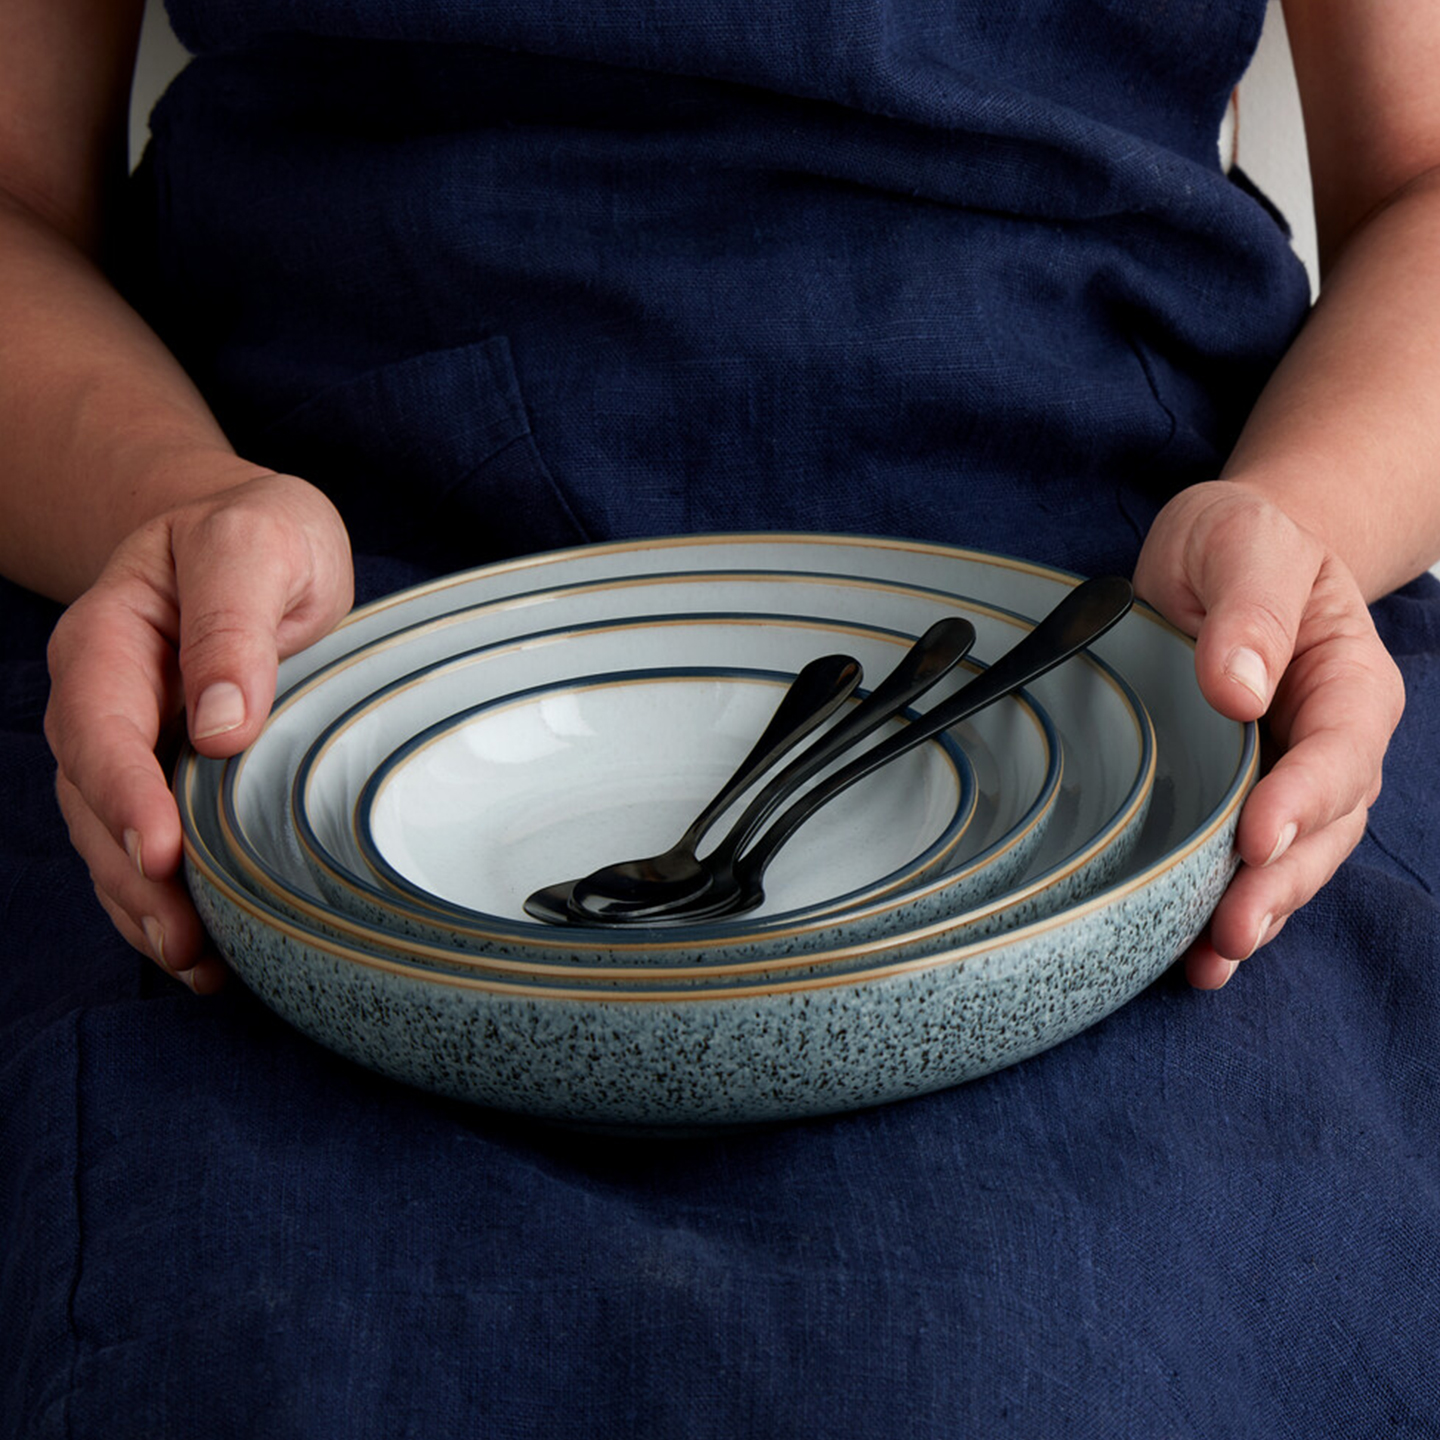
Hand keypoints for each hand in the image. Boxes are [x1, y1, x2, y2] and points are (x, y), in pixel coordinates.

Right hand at [44, 468, 353, 990]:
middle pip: (93, 798)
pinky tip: (203, 953)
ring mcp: (131, 742)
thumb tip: (221, 728)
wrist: (254, 537)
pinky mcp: (167, 775)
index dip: (122, 794)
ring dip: (146, 905)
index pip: (99, 723)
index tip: (160, 852)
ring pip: (111, 836)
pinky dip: (167, 900)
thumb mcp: (259, 544)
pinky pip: (148, 843)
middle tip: (185, 935)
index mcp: (111, 636)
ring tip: (196, 962)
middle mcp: (105, 698)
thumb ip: (234, 622)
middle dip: (131, 874)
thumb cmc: (259, 533)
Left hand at [1133, 480, 1404, 988]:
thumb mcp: (1243, 544)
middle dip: (1279, 884)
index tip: (1257, 836)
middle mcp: (1328, 745)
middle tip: (1231, 927)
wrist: (1218, 557)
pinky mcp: (1235, 802)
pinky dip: (1221, 911)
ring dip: (1255, 914)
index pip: (1338, 752)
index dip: (1304, 800)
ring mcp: (1285, 781)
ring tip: (1211, 959)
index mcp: (1347, 684)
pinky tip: (1191, 958)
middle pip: (1322, 829)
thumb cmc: (1240, 542)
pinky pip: (1243, 865)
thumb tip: (1239, 688)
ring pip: (1288, 863)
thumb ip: (1251, 609)